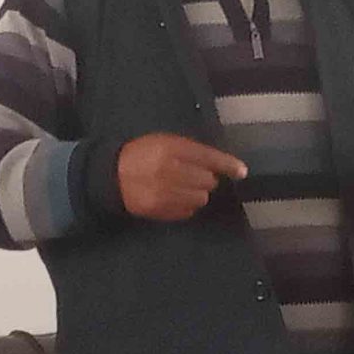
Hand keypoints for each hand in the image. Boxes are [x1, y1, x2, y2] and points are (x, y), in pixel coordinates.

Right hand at [117, 133, 245, 221]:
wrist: (111, 176)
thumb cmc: (142, 155)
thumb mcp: (164, 142)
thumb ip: (191, 151)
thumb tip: (219, 166)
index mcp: (171, 148)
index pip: (208, 157)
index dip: (227, 164)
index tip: (242, 171)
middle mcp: (170, 170)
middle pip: (208, 181)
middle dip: (205, 179)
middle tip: (191, 175)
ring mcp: (165, 193)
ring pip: (201, 198)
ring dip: (197, 193)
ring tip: (181, 187)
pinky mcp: (161, 210)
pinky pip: (188, 211)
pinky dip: (186, 205)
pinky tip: (173, 198)